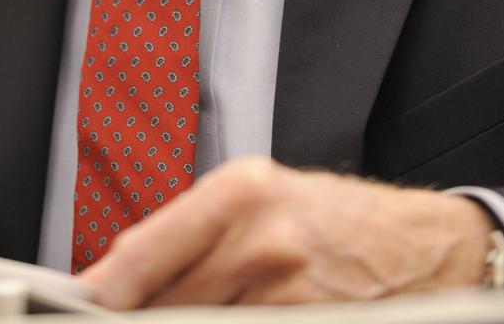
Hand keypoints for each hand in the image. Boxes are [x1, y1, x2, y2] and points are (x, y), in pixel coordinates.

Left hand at [81, 155, 493, 307]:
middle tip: (128, 316)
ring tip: (209, 309)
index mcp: (239, 192)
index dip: (108, 290)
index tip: (89, 303)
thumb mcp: (255, 198)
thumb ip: (186, 233)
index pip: (145, 252)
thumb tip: (113, 279)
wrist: (414, 246)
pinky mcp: (313, 322)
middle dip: (144, 316)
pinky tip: (235, 319)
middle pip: (169, 303)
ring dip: (193, 323)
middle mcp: (262, 240)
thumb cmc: (326, 217)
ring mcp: (290, 293)